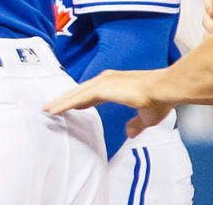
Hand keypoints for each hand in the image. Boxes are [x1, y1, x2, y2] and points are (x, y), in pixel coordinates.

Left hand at [43, 69, 172, 137]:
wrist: (166, 89)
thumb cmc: (160, 99)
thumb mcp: (146, 116)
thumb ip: (136, 124)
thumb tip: (129, 133)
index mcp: (115, 84)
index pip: (91, 93)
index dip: (79, 100)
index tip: (70, 106)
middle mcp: (106, 79)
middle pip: (79, 92)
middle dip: (64, 100)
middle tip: (49, 107)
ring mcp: (103, 82)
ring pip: (75, 94)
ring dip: (60, 102)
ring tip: (46, 110)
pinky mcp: (101, 88)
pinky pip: (78, 98)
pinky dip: (65, 104)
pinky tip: (55, 110)